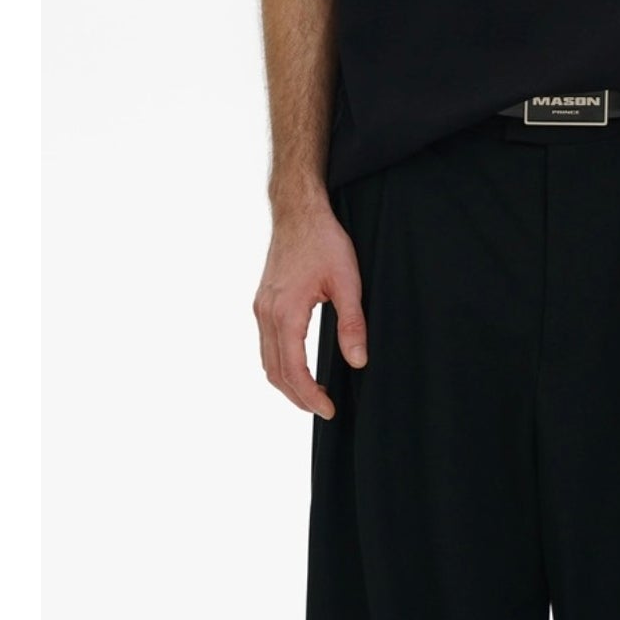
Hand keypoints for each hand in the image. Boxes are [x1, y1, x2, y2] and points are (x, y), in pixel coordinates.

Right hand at [252, 199, 368, 417]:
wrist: (299, 210)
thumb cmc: (324, 240)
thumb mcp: (347, 280)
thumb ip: (352, 323)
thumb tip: (358, 362)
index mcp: (285, 312)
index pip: (293, 370)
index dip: (310, 396)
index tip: (329, 409)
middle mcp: (266, 313)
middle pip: (275, 372)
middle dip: (298, 396)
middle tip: (323, 408)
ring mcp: (261, 307)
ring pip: (266, 360)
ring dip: (287, 382)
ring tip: (312, 394)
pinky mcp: (263, 300)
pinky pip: (265, 343)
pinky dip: (279, 362)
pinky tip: (298, 364)